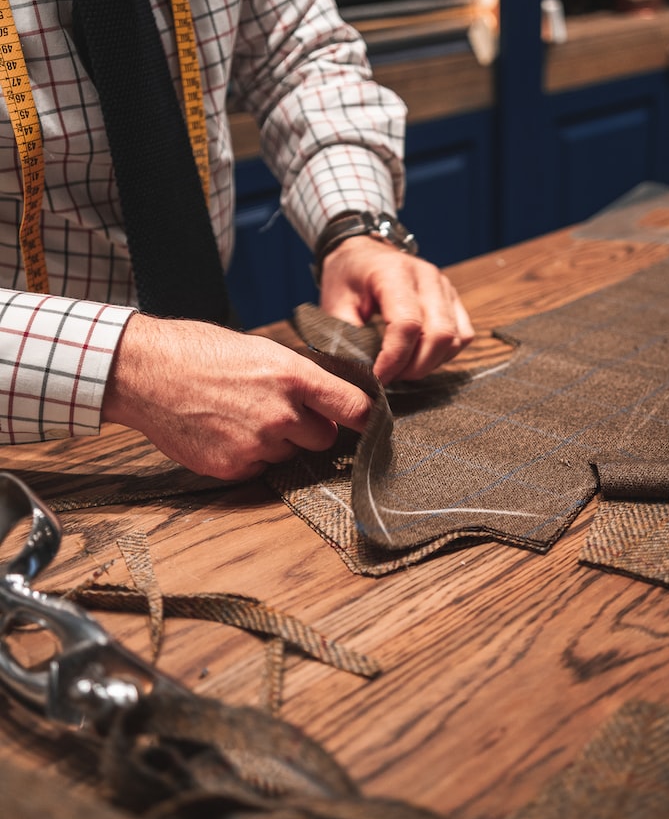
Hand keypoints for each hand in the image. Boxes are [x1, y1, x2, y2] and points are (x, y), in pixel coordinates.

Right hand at [102, 313, 372, 479]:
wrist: (145, 372)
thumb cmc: (198, 351)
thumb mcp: (261, 350)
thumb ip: (298, 380)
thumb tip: (328, 403)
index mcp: (293, 376)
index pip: (354, 408)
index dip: (367, 418)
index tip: (374, 425)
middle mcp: (281, 414)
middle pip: (324, 438)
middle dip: (310, 428)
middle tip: (279, 410)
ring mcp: (257, 445)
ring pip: (288, 454)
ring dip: (276, 441)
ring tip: (240, 414)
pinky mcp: (233, 467)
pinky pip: (258, 468)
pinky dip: (248, 455)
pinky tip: (223, 431)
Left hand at [318, 237, 473, 382]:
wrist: (361, 253)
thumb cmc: (347, 278)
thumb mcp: (334, 304)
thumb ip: (346, 337)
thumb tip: (361, 373)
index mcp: (394, 273)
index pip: (407, 324)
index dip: (394, 359)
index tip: (377, 377)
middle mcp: (426, 276)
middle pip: (438, 335)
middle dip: (414, 367)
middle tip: (390, 376)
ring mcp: (445, 286)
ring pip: (454, 339)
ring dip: (430, 363)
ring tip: (402, 367)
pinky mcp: (453, 298)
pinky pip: (462, 335)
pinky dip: (444, 354)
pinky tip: (419, 357)